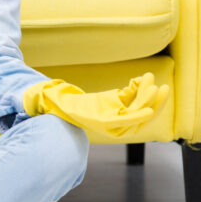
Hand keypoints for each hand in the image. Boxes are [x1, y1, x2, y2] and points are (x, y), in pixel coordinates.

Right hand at [23, 72, 169, 137]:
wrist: (58, 107)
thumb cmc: (57, 106)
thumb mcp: (57, 103)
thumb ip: (50, 101)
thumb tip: (39, 98)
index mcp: (101, 124)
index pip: (123, 123)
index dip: (137, 117)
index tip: (150, 111)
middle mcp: (113, 122)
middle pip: (139, 114)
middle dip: (152, 102)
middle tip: (161, 88)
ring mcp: (118, 112)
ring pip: (140, 105)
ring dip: (146, 92)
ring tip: (150, 77)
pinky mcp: (119, 104)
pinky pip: (134, 97)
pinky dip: (139, 88)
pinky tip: (140, 79)